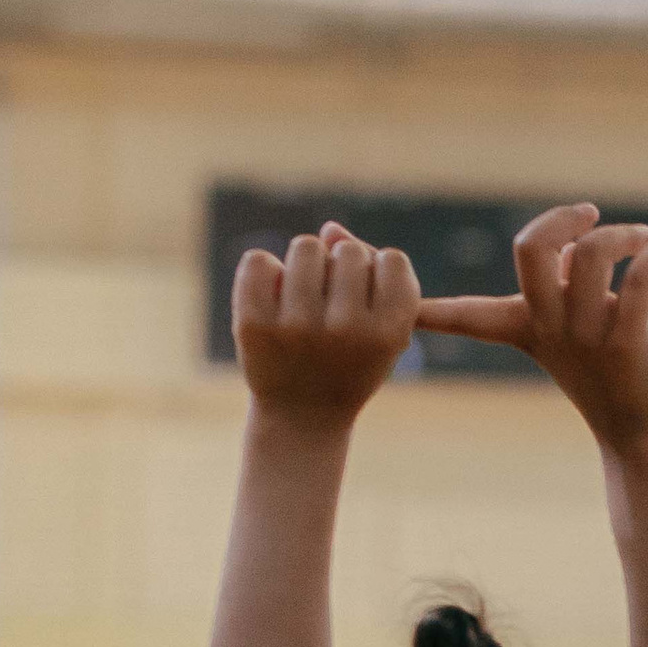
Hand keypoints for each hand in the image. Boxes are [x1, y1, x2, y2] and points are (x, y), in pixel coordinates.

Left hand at [233, 225, 419, 419]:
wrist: (303, 418)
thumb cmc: (350, 365)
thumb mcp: (380, 330)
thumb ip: (372, 275)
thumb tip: (329, 229)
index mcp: (389, 333)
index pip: (393, 261)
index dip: (379, 274)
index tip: (368, 302)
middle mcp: (346, 329)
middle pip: (348, 251)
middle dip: (340, 269)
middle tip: (331, 305)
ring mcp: (298, 327)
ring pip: (306, 246)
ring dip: (304, 265)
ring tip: (302, 298)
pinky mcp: (254, 325)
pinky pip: (259, 261)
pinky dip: (263, 272)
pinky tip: (272, 298)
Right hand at [418, 202, 647, 458]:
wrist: (643, 439)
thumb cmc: (609, 381)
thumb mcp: (573, 333)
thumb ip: (568, 289)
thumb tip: (571, 252)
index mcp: (528, 327)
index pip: (467, 313)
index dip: (433, 310)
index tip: (402, 308)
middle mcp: (551, 328)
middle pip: (531, 249)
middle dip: (560, 218)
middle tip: (590, 214)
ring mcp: (587, 336)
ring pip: (590, 255)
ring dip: (621, 235)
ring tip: (645, 238)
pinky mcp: (628, 344)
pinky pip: (639, 284)